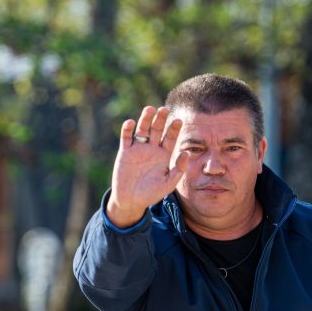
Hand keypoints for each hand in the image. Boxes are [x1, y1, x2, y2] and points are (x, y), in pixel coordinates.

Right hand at [106, 106, 186, 226]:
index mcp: (163, 156)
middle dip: (160, 120)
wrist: (131, 201)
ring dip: (145, 119)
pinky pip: (126, 138)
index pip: (170, 138)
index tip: (179, 120)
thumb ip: (178, 169)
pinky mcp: (125, 152)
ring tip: (150, 109)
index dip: (174, 129)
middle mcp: (151, 149)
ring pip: (142, 130)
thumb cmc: (151, 194)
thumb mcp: (168, 184)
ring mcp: (137, 149)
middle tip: (164, 109)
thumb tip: (186, 153)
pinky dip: (127, 129)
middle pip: (157, 130)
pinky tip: (131, 122)